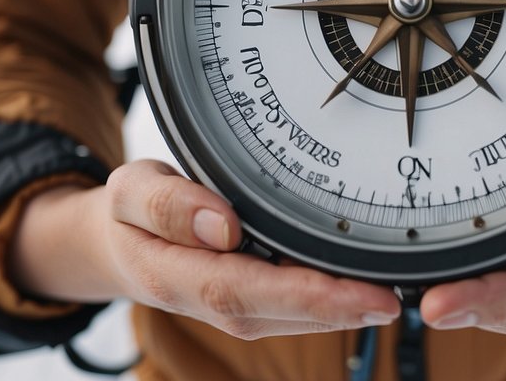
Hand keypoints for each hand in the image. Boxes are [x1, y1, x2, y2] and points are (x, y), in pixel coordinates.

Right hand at [9, 159, 400, 338]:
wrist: (112, 242)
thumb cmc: (127, 211)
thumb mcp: (129, 189)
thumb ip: (165, 204)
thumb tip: (221, 226)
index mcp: (172, 274)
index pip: (242, 289)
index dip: (304, 296)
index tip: (361, 295)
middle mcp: (203, 299)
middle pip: (274, 312)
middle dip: (336, 309)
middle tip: (393, 299)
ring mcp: (226, 305)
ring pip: (286, 316)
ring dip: (338, 310)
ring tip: (389, 293)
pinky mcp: (246, 299)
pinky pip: (287, 306)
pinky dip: (325, 301)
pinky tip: (361, 288)